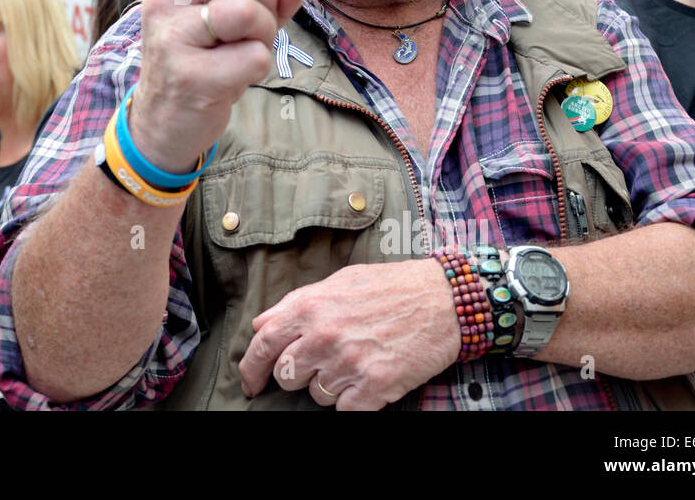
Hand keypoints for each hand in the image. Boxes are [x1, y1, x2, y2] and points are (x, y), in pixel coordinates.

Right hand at [127, 0, 306, 171]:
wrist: (166, 123)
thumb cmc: (206, 62)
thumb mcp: (239, 26)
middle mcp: (163, 0)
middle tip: (250, 24)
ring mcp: (171, 36)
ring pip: (247, 13)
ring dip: (263, 36)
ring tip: (241, 54)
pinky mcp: (187, 74)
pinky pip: (253, 55)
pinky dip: (258, 69)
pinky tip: (232, 81)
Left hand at [238, 258, 458, 409]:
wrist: (444, 299)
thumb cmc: (389, 287)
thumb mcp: (337, 282)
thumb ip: (296, 304)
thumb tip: (262, 325)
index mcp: (310, 307)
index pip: (263, 345)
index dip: (251, 369)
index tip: (251, 384)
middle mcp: (325, 336)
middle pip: (287, 376)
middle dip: (299, 374)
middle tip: (324, 361)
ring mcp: (349, 363)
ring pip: (316, 395)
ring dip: (331, 386)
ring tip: (356, 360)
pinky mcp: (375, 386)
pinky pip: (345, 410)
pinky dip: (354, 401)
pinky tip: (369, 378)